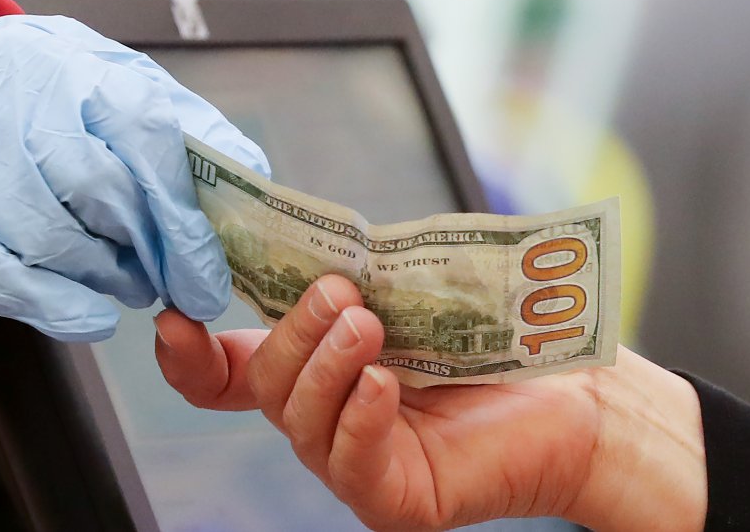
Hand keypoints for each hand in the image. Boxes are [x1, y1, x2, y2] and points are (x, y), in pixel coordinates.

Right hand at [0, 15, 268, 341]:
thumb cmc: (56, 100)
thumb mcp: (130, 93)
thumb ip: (196, 139)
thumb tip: (251, 194)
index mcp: (81, 72)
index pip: (147, 143)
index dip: (182, 226)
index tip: (206, 285)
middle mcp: (16, 104)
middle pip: (98, 196)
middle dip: (144, 256)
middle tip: (162, 282)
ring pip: (48, 243)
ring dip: (99, 280)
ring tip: (118, 282)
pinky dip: (48, 306)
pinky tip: (81, 311)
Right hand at [155, 275, 706, 530]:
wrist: (574, 392)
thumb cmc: (493, 338)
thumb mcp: (409, 293)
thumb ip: (353, 278)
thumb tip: (304, 251)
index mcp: (318, 369)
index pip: (229, 374)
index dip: (190, 356)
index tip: (174, 318)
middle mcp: (325, 418)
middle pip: (268, 383)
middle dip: (294, 331)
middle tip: (341, 293)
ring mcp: (354, 462)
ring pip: (301, 420)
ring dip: (326, 365)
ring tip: (368, 325)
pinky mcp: (392, 498)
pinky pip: (351, 463)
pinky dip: (359, 417)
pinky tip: (385, 385)